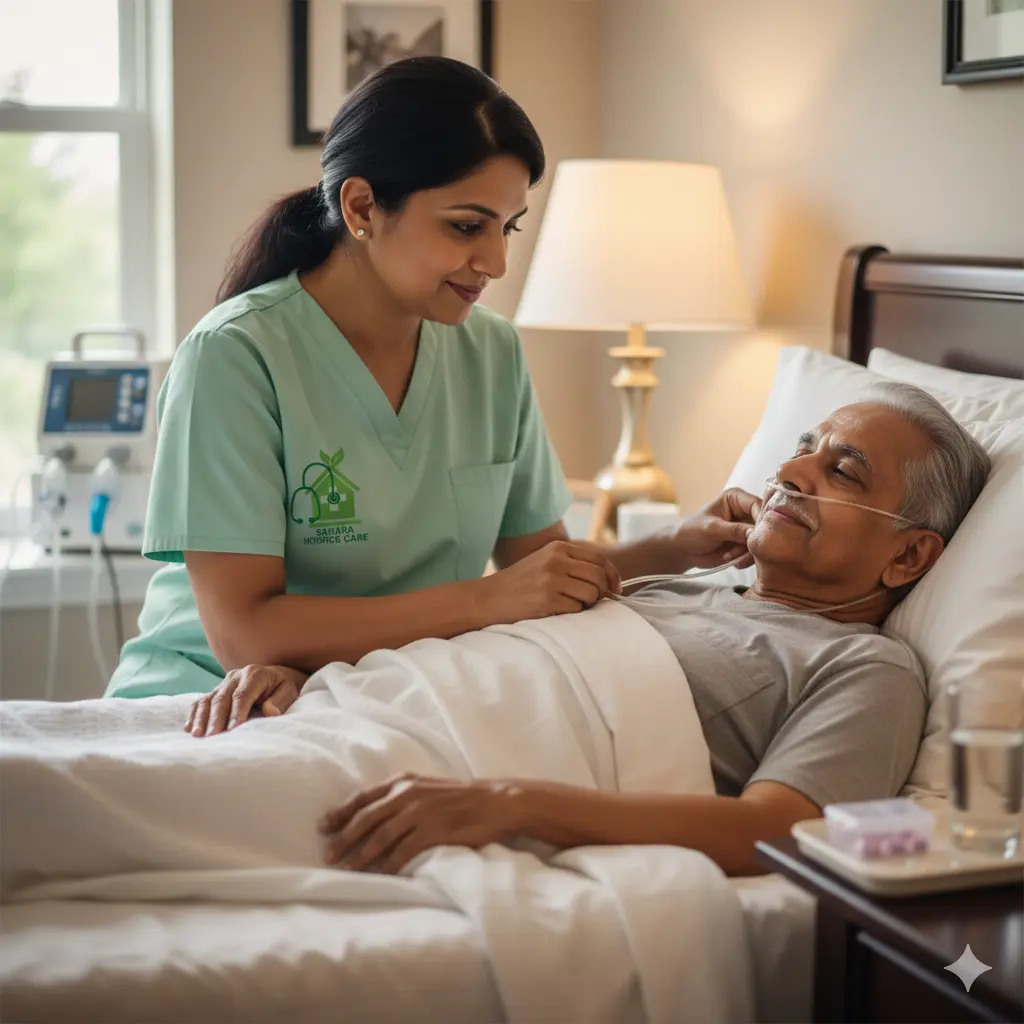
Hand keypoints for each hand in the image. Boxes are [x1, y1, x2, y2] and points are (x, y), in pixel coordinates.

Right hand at [185, 664, 307, 737]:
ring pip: (208, 699)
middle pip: (222, 698)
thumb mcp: (289, 691)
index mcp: (255, 674)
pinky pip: (201, 701)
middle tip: (212, 737)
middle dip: (216, 718)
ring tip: (197, 735)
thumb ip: (281, 701)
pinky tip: (189, 729)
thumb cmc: (283, 688)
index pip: (242, 695)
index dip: (236, 713)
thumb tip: (270, 712)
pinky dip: (194, 714)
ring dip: (201, 718)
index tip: (233, 730)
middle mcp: (236, 675)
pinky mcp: (217, 689)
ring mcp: (224, 682)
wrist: (275, 676)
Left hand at [318, 773, 520, 873]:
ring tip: (347, 869)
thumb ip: (403, 795)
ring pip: (380, 837)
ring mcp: (420, 812)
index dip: (341, 812)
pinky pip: (402, 852)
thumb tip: (374, 813)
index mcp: (404, 782)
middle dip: (344, 838)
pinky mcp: (433, 830)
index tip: (323, 826)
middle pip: (366, 818)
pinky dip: (388, 866)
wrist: (495, 801)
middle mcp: (407, 794)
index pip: (363, 797)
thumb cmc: (460, 797)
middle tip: (328, 855)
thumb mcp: (427, 787)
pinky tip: (379, 876)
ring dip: (360, 855)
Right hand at [477, 540, 620, 624]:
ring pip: (591, 594)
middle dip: (601, 593)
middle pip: (598, 576)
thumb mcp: (544, 562)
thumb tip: (608, 581)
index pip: (599, 559)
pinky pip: (576, 609)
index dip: (612, 576)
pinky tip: (555, 611)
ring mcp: (551, 579)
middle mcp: (556, 560)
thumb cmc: (520, 584)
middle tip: (593, 602)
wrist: (488, 598)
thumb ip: (572, 565)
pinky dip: (571, 614)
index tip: (615, 590)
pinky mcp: (547, 599)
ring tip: (568, 606)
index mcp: (558, 548)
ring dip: (586, 604)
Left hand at [670, 487, 761, 570]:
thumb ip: (734, 530)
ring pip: (760, 540)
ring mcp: (746, 528)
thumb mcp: (712, 529)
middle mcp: (744, 511)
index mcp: (736, 498)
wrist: (683, 550)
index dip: (761, 520)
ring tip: (730, 556)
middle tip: (738, 552)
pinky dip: (745, 559)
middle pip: (763, 524)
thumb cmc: (692, 531)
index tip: (756, 536)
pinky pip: (755, 552)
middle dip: (752, 540)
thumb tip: (755, 533)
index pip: (758, 505)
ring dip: (747, 552)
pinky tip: (731, 560)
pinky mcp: (745, 543)